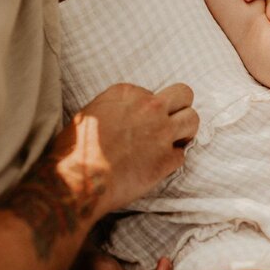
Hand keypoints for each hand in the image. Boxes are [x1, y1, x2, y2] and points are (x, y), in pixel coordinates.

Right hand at [58, 82, 198, 217]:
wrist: (79, 177)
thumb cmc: (76, 149)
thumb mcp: (92, 113)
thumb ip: (117, 108)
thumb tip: (125, 116)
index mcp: (128, 92)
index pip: (154, 93)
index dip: (149, 109)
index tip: (140, 123)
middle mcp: (149, 107)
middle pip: (184, 94)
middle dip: (180, 108)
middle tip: (170, 124)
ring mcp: (161, 132)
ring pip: (193, 120)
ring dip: (185, 132)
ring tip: (172, 143)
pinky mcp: (166, 159)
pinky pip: (182, 155)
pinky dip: (171, 161)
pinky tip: (157, 166)